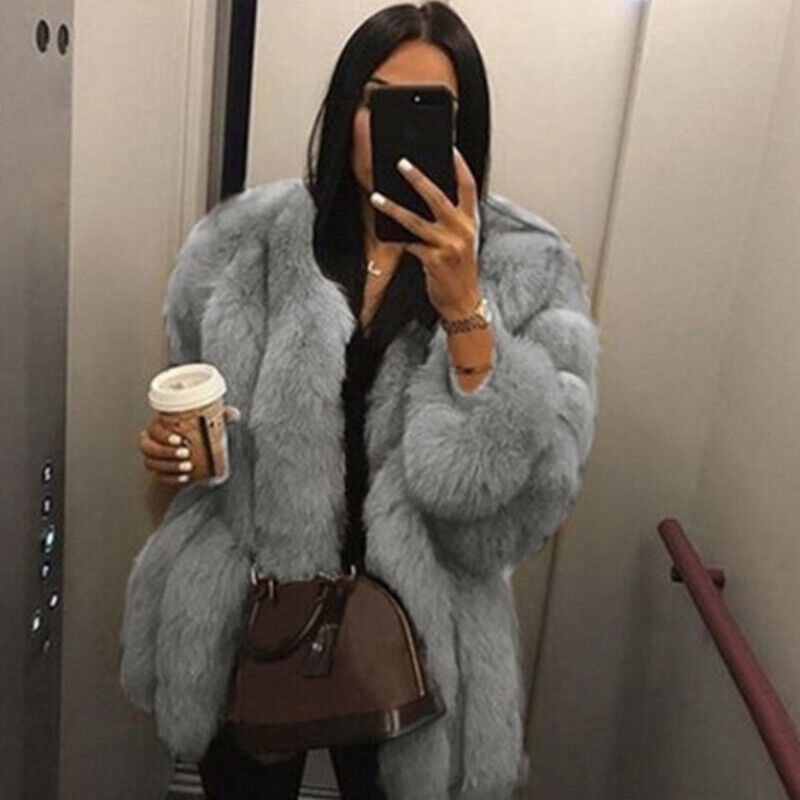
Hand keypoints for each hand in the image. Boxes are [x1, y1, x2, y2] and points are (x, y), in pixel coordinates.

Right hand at [138, 406, 239, 484]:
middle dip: (166, 451)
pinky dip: (171, 478)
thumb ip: (218, 416)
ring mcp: (151, 458)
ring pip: (151, 463)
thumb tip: (234, 413)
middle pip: (148, 447)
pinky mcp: (157, 472)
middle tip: (186, 453)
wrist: (188, 455)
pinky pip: (159, 477)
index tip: (179, 439)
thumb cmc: (194, 434)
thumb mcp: (204, 423)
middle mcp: (150, 441)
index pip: (154, 429)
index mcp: (158, 426)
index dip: (164, 435)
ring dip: (169, 466)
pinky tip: (184, 478)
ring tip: (187, 467)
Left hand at [369, 146, 480, 318]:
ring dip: (393, 207)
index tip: (449, 148)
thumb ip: (450, 221)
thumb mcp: (462, 241)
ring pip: (416, 220)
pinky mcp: (434, 261)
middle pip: (438, 196)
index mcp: (471, 222)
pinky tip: (383, 230)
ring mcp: (449, 246)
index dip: (459, 165)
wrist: (463, 302)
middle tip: (401, 162)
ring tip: (376, 197)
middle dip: (417, 178)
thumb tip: (423, 199)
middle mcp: (462, 230)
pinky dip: (397, 238)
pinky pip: (410, 244)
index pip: (468, 186)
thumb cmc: (459, 271)